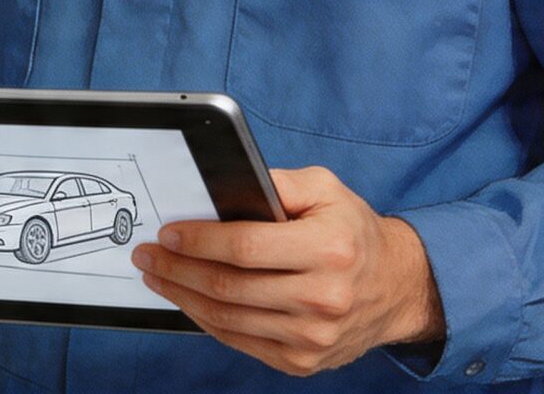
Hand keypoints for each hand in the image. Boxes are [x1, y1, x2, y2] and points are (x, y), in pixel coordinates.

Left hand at [131, 166, 445, 376]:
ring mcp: (314, 336)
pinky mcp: (303, 360)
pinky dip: (206, 321)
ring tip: (157, 277)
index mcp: (329, 249)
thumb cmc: (352, 232)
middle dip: (176, 269)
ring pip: (228, 318)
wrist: (396, 287)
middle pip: (229, 286)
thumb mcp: (325, 189)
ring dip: (182, 296)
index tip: (167, 233)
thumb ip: (276, 183)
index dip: (198, 241)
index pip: (245, 248)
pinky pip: (240, 341)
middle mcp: (325, 297)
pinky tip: (188, 301)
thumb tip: (223, 184)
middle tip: (146, 255)